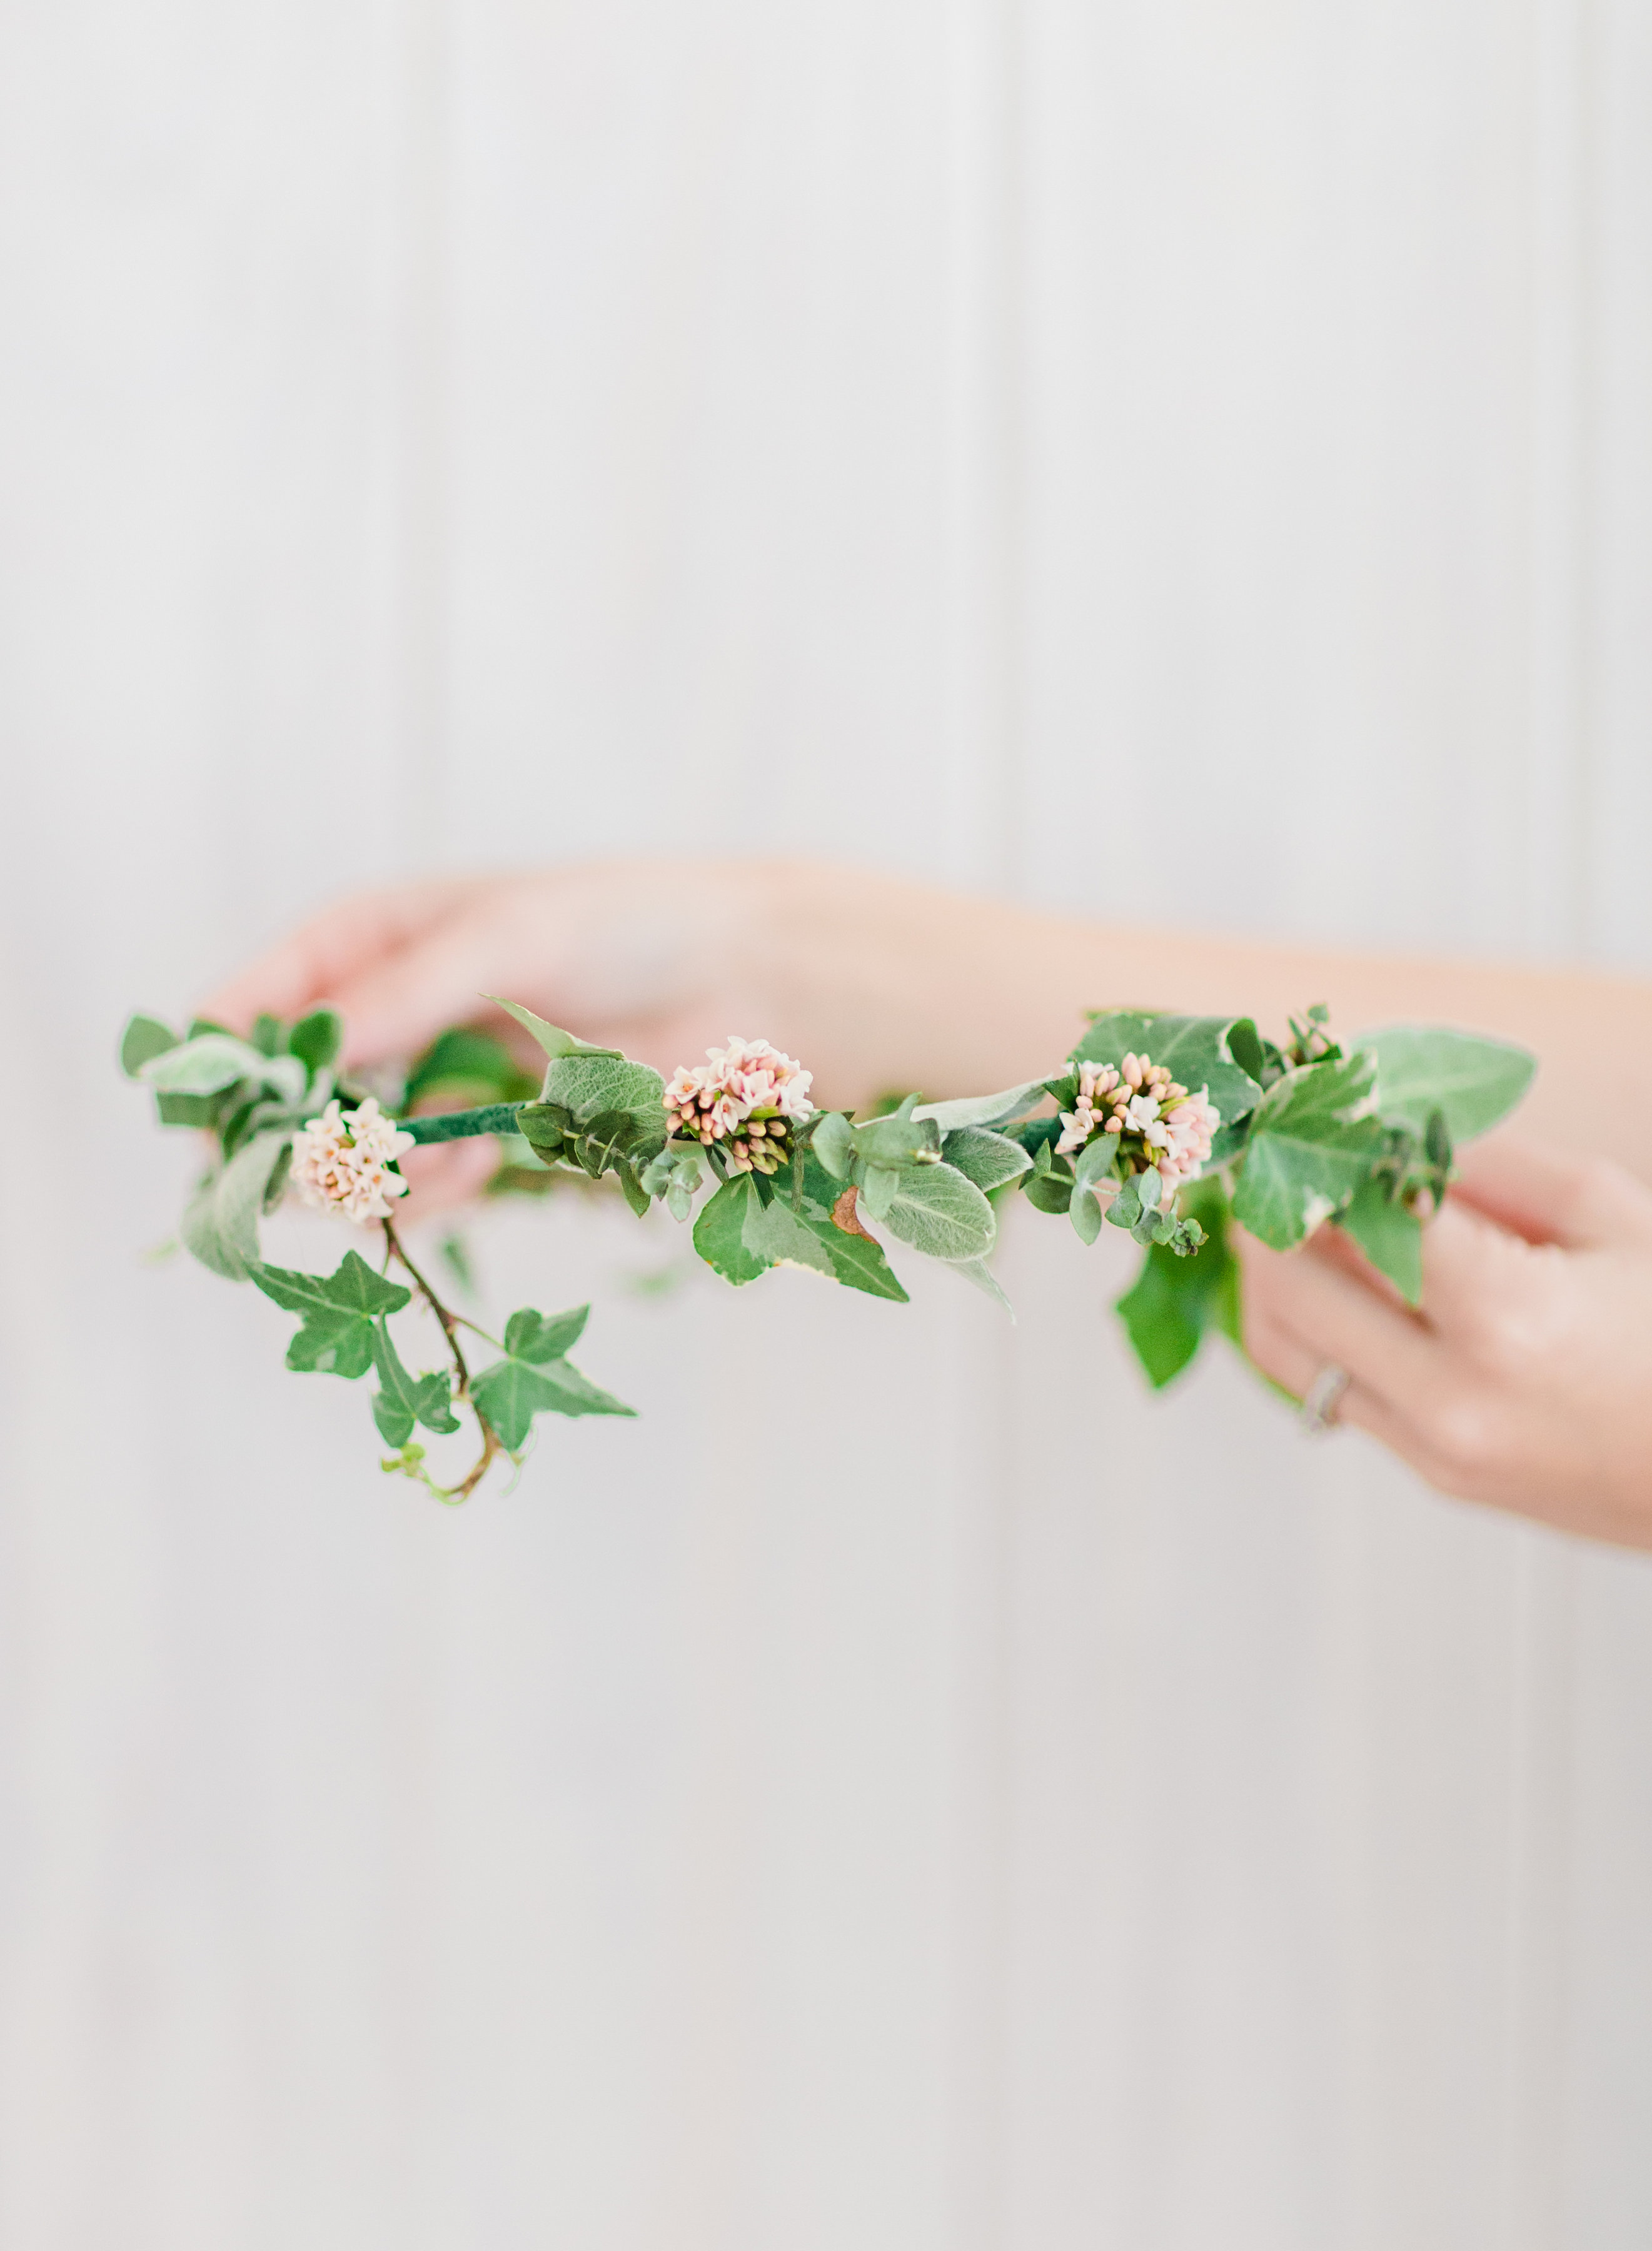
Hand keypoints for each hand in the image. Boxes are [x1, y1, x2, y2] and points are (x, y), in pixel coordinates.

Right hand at [200, 861, 1089, 1217]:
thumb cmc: (635, 923)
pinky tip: (467, 1172)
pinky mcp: (503, 1133)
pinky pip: (433, 1178)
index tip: (211, 1098)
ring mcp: (449, 1076)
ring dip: (372, 1172)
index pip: (271, 992)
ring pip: (359, 1149)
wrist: (753, 980)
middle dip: (298, 1134)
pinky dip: (434, 1188)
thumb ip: (409, 989)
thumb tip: (314, 1044)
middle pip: (300, 1090)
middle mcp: (402, 1008)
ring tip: (426, 1166)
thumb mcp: (510, 933)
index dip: (232, 1049)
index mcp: (384, 935)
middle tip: (319, 1163)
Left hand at [1236, 1135, 1651, 1548]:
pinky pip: (1326, 1392)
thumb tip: (1389, 1136)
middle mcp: (1454, 1394)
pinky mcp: (1432, 1474)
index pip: (1363, 1216)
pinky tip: (1329, 1284)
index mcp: (1508, 1316)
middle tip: (1267, 1167)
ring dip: (1267, 1278)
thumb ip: (1491, 1168)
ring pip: (1285, 1351)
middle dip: (1267, 1215)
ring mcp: (1436, 1446)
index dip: (1324, 1160)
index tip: (1305, 1122)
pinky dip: (1309, 1331)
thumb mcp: (1609, 1216)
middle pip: (1291, 1288)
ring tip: (1282, 1221)